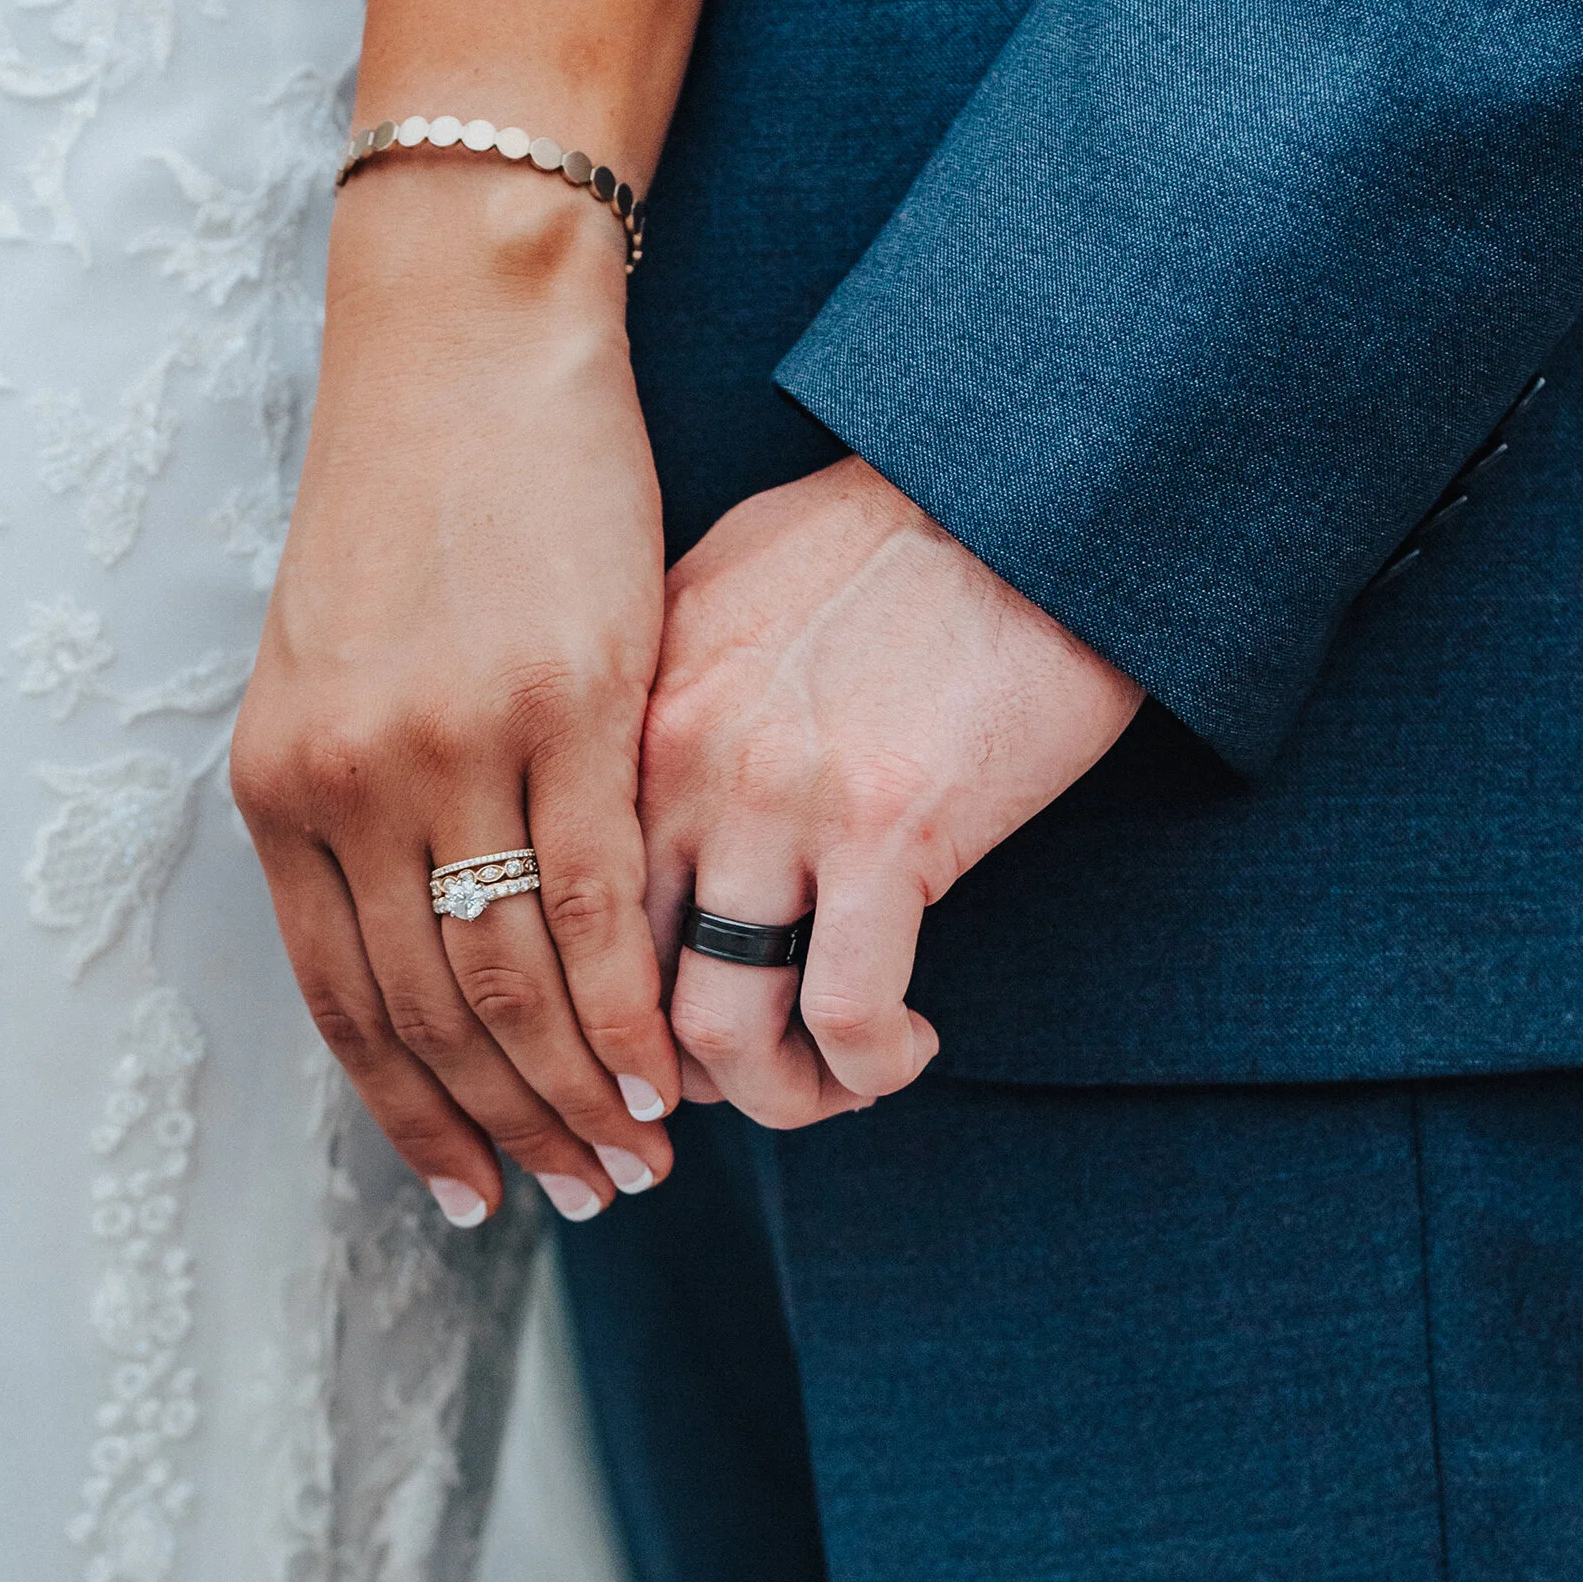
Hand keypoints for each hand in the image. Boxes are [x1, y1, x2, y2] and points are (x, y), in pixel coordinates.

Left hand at [232, 157, 680, 1226]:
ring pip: (510, 976)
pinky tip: (660, 1061)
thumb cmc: (417, 505)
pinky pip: (594, 899)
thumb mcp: (343, 671)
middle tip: (584, 1198)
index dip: (413, 1116)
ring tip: (636, 1158)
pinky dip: (626, 1001)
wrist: (467, 343)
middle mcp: (346, 781)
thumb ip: (365, 812)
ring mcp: (452, 745)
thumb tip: (414, 946)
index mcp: (281, 786)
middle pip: (428, 1013)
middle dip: (506, 1129)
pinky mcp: (566, 702)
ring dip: (573, 1091)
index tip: (472, 1192)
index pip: (340, 1003)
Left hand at [643, 455, 1141, 1123]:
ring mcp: (777, 799)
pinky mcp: (888, 828)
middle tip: (742, 1086)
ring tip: (833, 1080)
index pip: (556, 908)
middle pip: (615, 991)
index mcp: (630, 711)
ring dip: (775, 1094)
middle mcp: (678, 761)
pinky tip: (903, 1047)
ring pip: (716, 1030)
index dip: (591, 1014)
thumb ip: (662, 702)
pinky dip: (869, 1065)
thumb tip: (631, 802)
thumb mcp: (726, 593)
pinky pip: (844, 1012)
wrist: (1026, 487)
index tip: (645, 1052)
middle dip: (668, 1078)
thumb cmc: (896, 538)